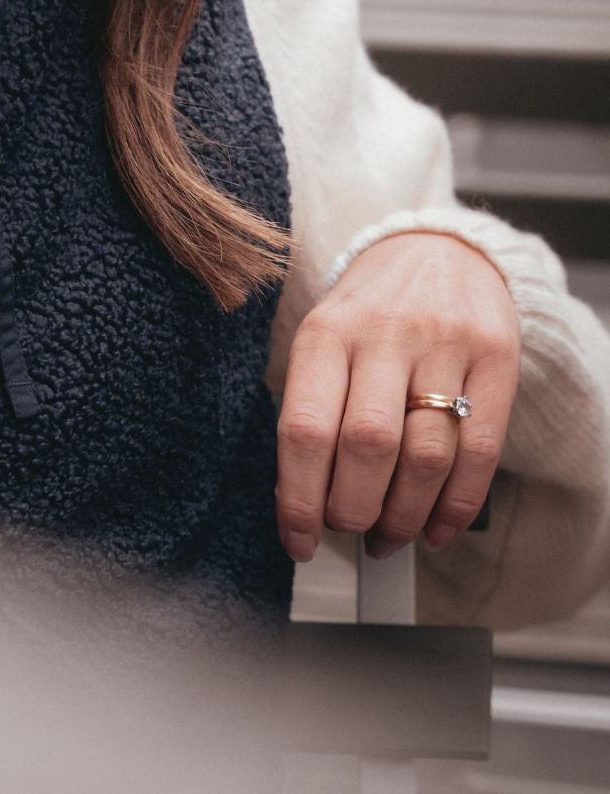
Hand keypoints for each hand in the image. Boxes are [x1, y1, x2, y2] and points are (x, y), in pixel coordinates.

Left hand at [275, 233, 520, 563]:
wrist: (437, 251)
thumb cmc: (369, 313)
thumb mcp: (324, 343)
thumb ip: (312, 413)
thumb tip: (302, 505)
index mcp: (325, 333)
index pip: (304, 428)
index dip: (299, 499)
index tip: (297, 542)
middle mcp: (382, 334)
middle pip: (366, 445)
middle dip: (354, 510)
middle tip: (351, 534)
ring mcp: (443, 344)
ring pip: (424, 454)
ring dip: (404, 515)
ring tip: (390, 536)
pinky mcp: (495, 359)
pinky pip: (480, 450)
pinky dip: (458, 505)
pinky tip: (437, 528)